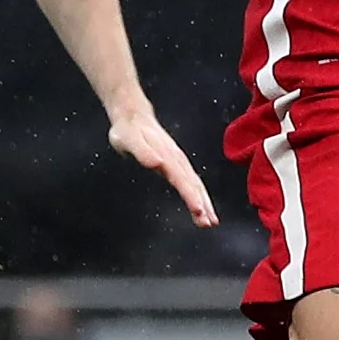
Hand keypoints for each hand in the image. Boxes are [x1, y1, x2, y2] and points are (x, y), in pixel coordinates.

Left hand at [109, 107, 217, 227]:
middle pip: (193, 184)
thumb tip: (157, 163)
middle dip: (202, 204)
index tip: (198, 210)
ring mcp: (178, 161)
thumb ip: (142, 151)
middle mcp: (176, 159)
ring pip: (195, 184)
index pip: (182, 179)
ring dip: (204, 202)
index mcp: (167, 155)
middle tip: (209, 223)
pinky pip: (191, 182)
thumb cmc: (128, 130)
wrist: (132, 117)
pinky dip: (199, 195)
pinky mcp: (177, 163)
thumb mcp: (129, 139)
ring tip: (210, 221)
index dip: (191, 196)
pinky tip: (202, 207)